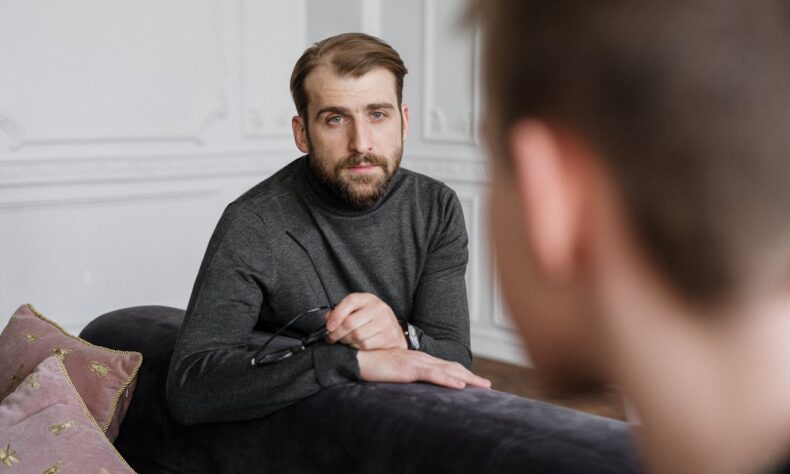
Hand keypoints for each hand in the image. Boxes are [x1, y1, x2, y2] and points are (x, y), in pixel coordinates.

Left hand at [325, 293, 406, 349]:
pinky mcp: (389, 336)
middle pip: (350, 322)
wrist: (393, 330)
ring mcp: (385, 322)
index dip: (336, 315)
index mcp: (368, 299)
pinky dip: (356, 346)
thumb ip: (341, 312)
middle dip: (337, 333)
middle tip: (331, 338)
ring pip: (357, 335)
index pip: (350, 301)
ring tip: (344, 340)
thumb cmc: (372, 320)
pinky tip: (355, 344)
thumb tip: (328, 319)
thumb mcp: (357, 310)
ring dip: (346, 341)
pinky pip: (365, 344)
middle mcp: (378, 308)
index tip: (329, 327)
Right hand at [357, 348, 491, 389]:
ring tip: (483, 385)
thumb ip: (406, 375)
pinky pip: (433, 375)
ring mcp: (415, 362)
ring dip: (467, 377)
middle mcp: (420, 358)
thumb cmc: (372, 366)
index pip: (444, 366)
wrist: (356, 359)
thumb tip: (414, 385)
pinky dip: (448, 379)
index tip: (475, 380)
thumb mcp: (394, 372)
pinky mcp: (408, 369)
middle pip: (451, 367)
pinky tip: (460, 385)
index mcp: (417, 359)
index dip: (461, 372)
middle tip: (487, 385)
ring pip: (447, 370)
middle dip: (471, 376)